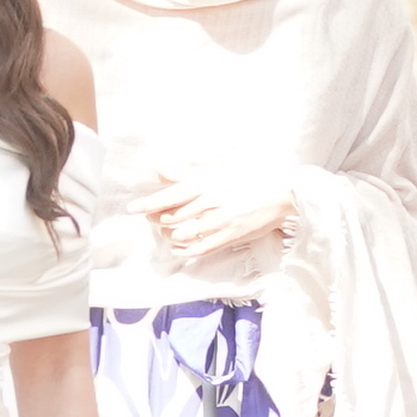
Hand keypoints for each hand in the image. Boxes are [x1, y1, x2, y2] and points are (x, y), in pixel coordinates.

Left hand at [135, 170, 295, 259]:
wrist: (282, 192)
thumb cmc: (250, 177)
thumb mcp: (217, 170)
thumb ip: (185, 173)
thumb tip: (158, 168)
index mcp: (207, 182)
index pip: (170, 195)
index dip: (149, 203)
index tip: (133, 208)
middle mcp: (212, 201)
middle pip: (174, 216)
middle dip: (157, 220)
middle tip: (151, 219)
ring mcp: (221, 220)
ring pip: (185, 233)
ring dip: (171, 234)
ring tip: (165, 232)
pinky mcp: (230, 235)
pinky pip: (202, 247)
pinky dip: (186, 249)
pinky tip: (178, 247)